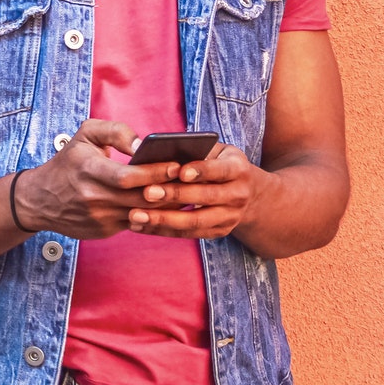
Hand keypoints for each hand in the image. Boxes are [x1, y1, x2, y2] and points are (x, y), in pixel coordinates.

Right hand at [14, 120, 180, 239]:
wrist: (39, 200)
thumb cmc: (68, 163)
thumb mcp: (84, 135)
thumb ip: (115, 130)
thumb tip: (142, 144)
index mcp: (88, 169)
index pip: (127, 176)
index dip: (155, 172)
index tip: (177, 166)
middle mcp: (93, 196)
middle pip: (141, 197)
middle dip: (169, 189)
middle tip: (191, 180)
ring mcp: (99, 217)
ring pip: (144, 213)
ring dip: (167, 205)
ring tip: (186, 192)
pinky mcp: (104, 230)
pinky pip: (137, 223)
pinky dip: (155, 214)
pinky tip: (168, 205)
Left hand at [127, 142, 272, 238]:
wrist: (248, 193)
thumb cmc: (218, 163)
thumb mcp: (215, 152)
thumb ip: (194, 150)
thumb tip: (157, 150)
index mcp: (239, 170)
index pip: (220, 170)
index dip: (200, 171)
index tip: (179, 172)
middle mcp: (239, 195)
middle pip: (206, 197)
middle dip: (175, 195)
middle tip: (146, 192)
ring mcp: (230, 217)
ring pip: (195, 221)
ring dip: (163, 220)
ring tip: (135, 215)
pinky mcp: (218, 232)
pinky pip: (187, 234)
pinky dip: (161, 230)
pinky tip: (138, 225)